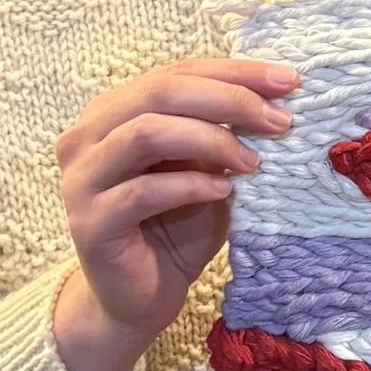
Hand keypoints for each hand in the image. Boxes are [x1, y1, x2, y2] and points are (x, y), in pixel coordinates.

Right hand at [50, 57, 297, 370]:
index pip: (175, 72)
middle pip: (158, 92)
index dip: (234, 72)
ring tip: (252, 162)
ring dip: (211, 140)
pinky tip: (225, 192)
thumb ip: (223, 128)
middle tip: (279, 121)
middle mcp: (86, 137)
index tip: (288, 81)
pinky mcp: (88, 222)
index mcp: (113, 111)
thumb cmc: (177, 226)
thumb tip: (276, 92)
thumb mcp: (207, 167)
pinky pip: (142, 191)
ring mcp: (81, 179)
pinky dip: (191, 185)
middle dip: (228, 99)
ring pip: (146, 132)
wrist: (142, 297)